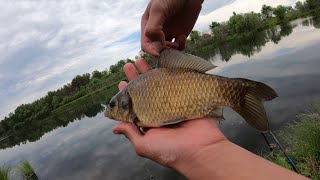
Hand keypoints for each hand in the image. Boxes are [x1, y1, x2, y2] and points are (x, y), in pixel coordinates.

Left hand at [112, 58, 226, 167]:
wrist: (201, 150)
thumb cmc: (170, 150)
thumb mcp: (144, 145)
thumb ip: (130, 133)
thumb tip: (114, 128)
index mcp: (150, 122)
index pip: (135, 104)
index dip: (127, 94)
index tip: (121, 82)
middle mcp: (160, 112)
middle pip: (146, 91)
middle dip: (136, 78)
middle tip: (128, 65)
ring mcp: (174, 104)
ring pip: (159, 84)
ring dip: (151, 72)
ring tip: (140, 59)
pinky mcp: (187, 99)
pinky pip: (177, 84)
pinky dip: (171, 73)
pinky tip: (162, 63)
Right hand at [141, 0, 203, 55]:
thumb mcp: (158, 10)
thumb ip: (153, 28)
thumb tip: (156, 46)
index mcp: (148, 26)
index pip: (145, 45)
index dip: (151, 51)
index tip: (159, 53)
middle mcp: (157, 32)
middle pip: (156, 50)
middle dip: (163, 51)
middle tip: (171, 46)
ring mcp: (169, 34)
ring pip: (167, 51)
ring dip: (172, 51)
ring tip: (177, 42)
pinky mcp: (180, 35)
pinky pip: (178, 47)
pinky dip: (180, 46)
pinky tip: (182, 37)